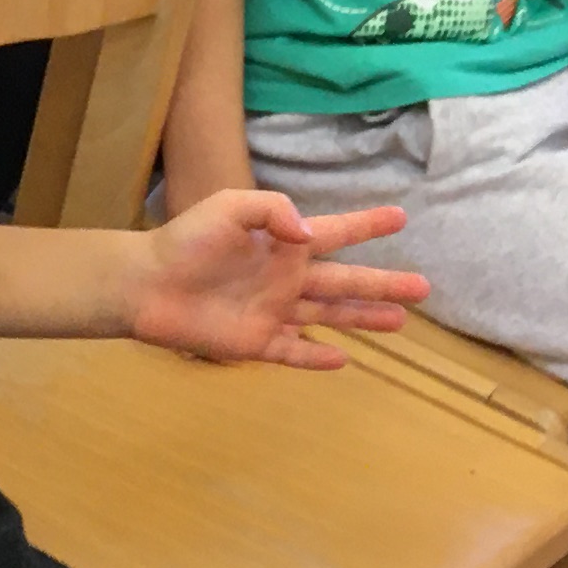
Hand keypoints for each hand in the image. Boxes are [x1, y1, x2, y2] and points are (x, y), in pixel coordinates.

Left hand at [126, 194, 423, 364]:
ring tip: (401, 322)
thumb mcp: (228, 207)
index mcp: (282, 243)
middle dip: (384, 283)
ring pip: (330, 315)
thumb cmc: (184, 242)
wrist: (144, 284)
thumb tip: (309, 234)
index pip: (335, 232)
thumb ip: (272, 211)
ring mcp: (272, 311)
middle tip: (423, 286)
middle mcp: (285, 277)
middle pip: (346, 281)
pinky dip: (316, 357)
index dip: (367, 225)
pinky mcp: (254, 341)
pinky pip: (293, 351)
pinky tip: (343, 360)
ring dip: (364, 318)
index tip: (401, 217)